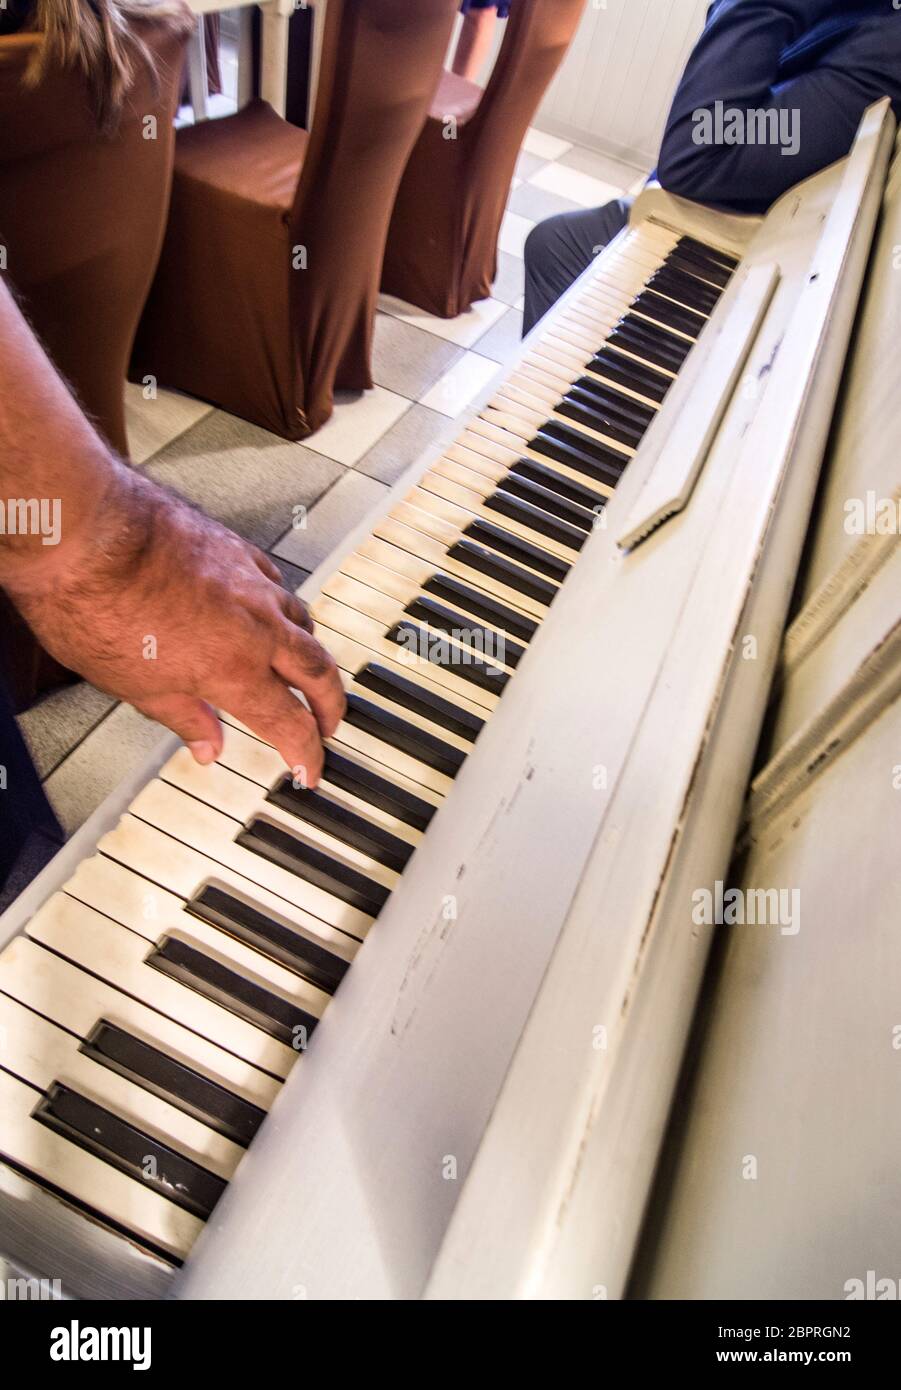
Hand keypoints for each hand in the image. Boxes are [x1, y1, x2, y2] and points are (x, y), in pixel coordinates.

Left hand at [5, 465, 344, 784]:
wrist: (83, 533)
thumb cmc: (97, 604)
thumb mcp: (136, 687)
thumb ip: (184, 718)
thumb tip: (208, 745)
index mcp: (234, 670)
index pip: (290, 723)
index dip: (305, 753)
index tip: (308, 769)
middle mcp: (255, 627)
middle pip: (317, 671)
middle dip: (330, 704)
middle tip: (330, 722)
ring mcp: (251, 583)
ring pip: (303, 622)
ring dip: (311, 652)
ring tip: (307, 667)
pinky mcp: (237, 549)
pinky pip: (277, 582)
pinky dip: (283, 606)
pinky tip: (271, 607)